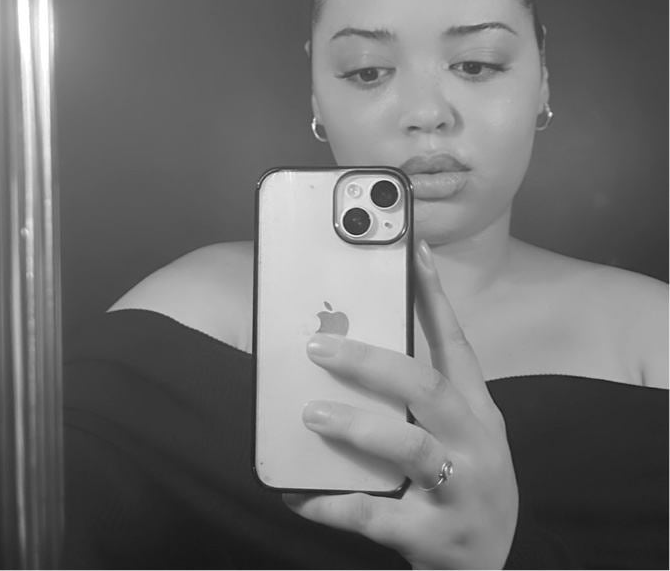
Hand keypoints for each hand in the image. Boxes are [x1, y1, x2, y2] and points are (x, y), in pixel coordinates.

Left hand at [283, 240, 518, 569]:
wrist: (493, 564)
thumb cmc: (467, 479)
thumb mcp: (461, 432)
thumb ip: (420, 396)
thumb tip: (361, 351)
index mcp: (477, 410)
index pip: (456, 342)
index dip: (435, 296)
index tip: (415, 252)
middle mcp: (476, 442)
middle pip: (426, 386)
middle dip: (372, 362)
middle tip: (319, 348)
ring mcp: (460, 489)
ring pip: (408, 446)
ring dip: (357, 426)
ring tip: (311, 412)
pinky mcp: (434, 536)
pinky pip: (374, 515)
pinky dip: (331, 502)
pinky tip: (297, 493)